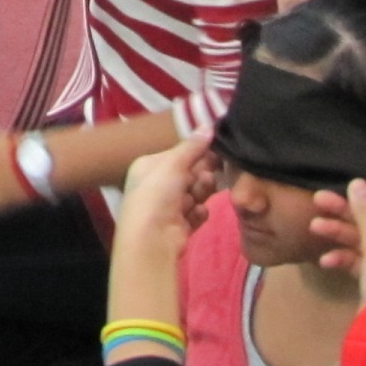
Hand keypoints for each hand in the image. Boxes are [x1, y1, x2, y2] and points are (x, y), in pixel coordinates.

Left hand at [110, 135, 213, 263]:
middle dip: (201, 174)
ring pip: (195, 193)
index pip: (178, 154)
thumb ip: (192, 146)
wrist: (150, 240)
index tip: (217, 150)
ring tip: (200, 196)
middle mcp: (155, 185)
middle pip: (189, 174)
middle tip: (209, 176)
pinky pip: (196, 213)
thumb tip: (208, 125)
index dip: (197, 153)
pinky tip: (198, 213)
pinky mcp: (178, 226)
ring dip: (202, 192)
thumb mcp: (173, 163)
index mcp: (148, 166)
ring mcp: (167, 207)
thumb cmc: (157, 194)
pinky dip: (199, 212)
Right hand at [309, 177, 365, 303]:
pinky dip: (344, 260)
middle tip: (317, 199)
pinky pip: (360, 263)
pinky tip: (326, 262)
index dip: (363, 199)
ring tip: (314, 227)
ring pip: (363, 242)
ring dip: (339, 235)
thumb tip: (357, 182)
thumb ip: (365, 213)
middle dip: (344, 216)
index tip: (340, 189)